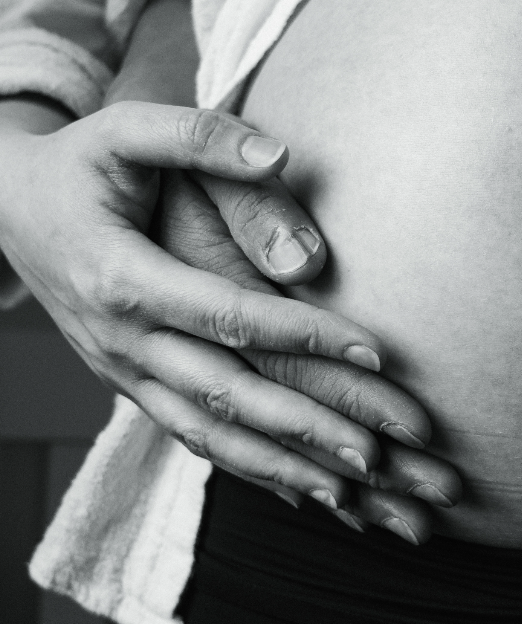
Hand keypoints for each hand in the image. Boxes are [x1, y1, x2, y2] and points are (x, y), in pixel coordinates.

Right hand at [0, 99, 407, 510]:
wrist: (8, 210)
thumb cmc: (80, 165)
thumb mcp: (126, 131)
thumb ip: (201, 137)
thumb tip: (280, 153)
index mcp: (121, 277)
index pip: (227, 315)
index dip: (302, 335)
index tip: (374, 352)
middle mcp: (121, 339)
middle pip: (227, 395)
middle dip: (309, 427)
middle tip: (382, 452)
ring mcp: (123, 372)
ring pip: (211, 434)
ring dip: (286, 468)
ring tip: (357, 493)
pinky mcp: (132, 388)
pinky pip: (193, 439)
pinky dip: (251, 469)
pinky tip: (308, 492)